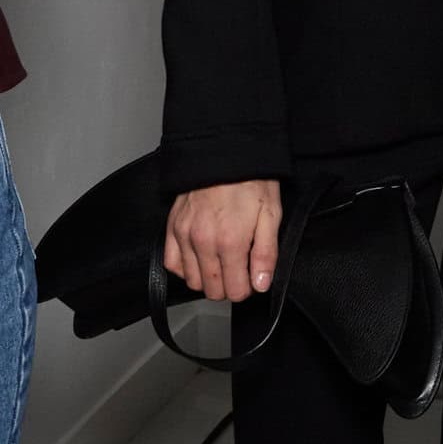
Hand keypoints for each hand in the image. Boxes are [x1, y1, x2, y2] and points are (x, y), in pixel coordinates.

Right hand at [164, 179, 282, 302]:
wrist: (225, 153)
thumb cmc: (250, 180)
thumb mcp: (271, 214)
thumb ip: (266, 254)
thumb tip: (261, 284)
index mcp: (230, 242)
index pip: (235, 291)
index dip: (247, 288)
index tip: (252, 277)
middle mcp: (203, 242)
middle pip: (212, 290)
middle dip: (228, 286)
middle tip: (239, 270)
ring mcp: (184, 235)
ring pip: (192, 281)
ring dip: (207, 279)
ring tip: (221, 263)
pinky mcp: (172, 227)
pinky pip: (171, 264)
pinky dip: (185, 268)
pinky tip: (199, 259)